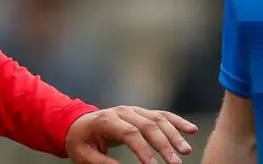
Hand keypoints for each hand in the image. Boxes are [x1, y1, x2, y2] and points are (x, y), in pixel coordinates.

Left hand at [65, 106, 197, 163]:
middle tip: (175, 163)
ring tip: (185, 151)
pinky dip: (177, 122)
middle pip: (147, 126)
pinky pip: (162, 115)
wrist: (77, 123)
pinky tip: (191, 130)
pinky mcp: (141, 113)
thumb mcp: (84, 155)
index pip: (129, 133)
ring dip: (174, 135)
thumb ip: (103, 163)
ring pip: (158, 119)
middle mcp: (122, 112)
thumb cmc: (80, 141)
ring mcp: (133, 110)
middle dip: (163, 145)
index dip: (143, 149)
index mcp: (106, 120)